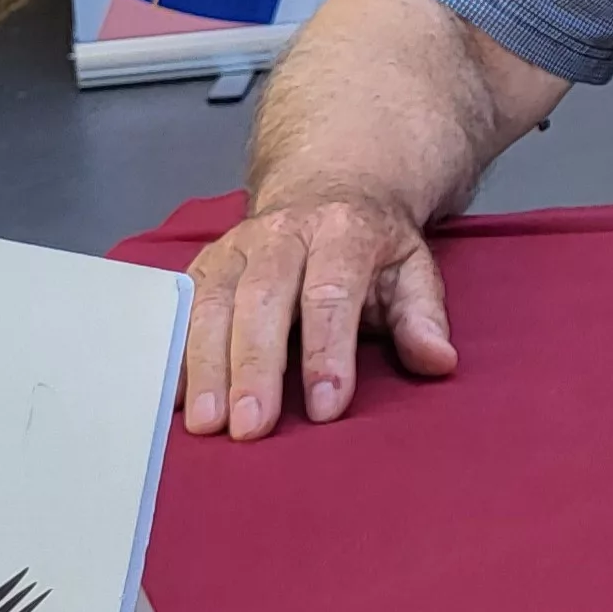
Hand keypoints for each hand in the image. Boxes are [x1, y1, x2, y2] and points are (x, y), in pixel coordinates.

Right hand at [181, 190, 457, 438]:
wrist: (326, 185)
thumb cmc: (370, 244)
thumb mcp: (412, 267)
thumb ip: (422, 316)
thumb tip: (438, 361)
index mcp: (342, 231)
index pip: (331, 292)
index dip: (328, 350)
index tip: (325, 407)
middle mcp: (281, 232)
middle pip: (262, 299)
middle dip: (253, 365)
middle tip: (251, 426)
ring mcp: (236, 245)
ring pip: (213, 302)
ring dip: (205, 365)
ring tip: (207, 424)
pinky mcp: (204, 263)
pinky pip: (181, 307)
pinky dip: (175, 353)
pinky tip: (174, 398)